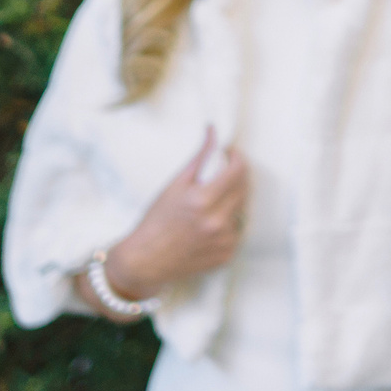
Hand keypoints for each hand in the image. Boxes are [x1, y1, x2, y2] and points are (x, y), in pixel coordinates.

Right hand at [99, 128, 250, 304]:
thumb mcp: (175, 184)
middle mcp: (216, 222)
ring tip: (210, 204)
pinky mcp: (227, 255)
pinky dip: (229, 223)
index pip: (238, 170)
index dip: (237, 157)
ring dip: (233, 201)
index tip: (231, 154)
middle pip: (244, 188)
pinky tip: (209, 224)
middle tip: (221, 176)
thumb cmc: (156, 220)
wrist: (146, 260)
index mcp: (202, 200)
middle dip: (236, 177)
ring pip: (243, 209)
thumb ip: (200, 156)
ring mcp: (224, 241)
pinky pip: (238, 230)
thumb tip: (213, 130)